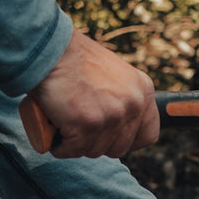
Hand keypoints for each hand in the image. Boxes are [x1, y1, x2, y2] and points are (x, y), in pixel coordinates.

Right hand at [28, 29, 158, 157]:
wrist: (49, 47)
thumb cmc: (75, 59)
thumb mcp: (115, 74)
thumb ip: (124, 98)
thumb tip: (123, 125)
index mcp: (143, 91)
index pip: (148, 135)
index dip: (129, 141)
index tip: (112, 137)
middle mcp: (132, 105)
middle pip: (119, 148)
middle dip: (98, 143)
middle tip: (81, 127)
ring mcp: (111, 116)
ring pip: (95, 151)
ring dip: (78, 143)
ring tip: (66, 122)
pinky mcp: (87, 125)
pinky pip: (74, 151)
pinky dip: (61, 146)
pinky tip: (54, 130)